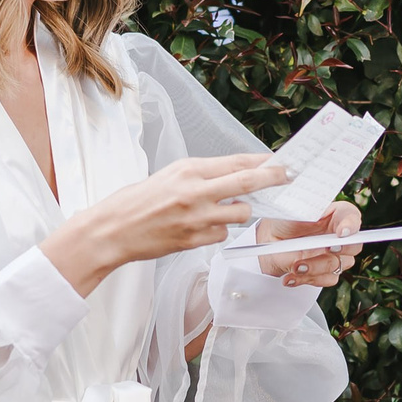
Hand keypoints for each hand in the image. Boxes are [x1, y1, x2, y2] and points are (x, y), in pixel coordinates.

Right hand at [44, 154, 288, 296]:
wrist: (113, 230)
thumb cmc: (138, 201)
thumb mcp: (170, 175)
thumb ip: (203, 174)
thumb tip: (237, 173)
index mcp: (188, 170)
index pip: (236, 162)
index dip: (262, 161)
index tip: (280, 161)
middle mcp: (195, 191)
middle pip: (247, 182)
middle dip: (272, 178)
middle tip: (288, 176)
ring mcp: (196, 218)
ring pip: (240, 214)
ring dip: (237, 212)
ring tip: (216, 211)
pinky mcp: (194, 240)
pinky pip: (222, 234)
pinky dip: (217, 231)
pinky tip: (197, 229)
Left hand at [254, 200, 361, 289]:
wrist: (270, 241)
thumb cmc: (284, 222)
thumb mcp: (293, 212)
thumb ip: (307, 214)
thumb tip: (317, 217)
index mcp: (334, 215)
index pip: (352, 217)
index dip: (351, 224)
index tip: (342, 231)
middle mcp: (337, 236)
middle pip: (353, 246)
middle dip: (341, 249)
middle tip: (326, 248)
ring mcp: (332, 255)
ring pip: (337, 266)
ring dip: (316, 267)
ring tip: (296, 266)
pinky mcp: (323, 272)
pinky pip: (325, 280)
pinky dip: (307, 279)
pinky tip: (292, 276)